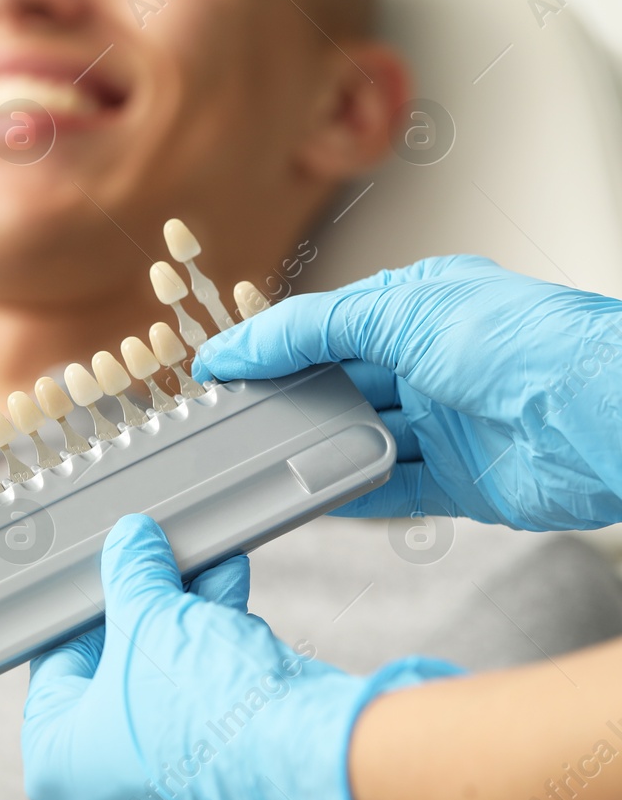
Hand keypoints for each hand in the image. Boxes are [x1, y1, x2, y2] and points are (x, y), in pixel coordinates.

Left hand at [22, 514, 455, 799]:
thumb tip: (129, 546)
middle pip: (118, 676)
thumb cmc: (210, 715)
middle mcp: (104, 799)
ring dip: (192, 625)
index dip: (87, 609)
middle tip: (161, 564)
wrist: (316, 766)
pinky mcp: (224, 799)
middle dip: (151, 610)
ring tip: (209, 573)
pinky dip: (220, 663)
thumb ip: (131, 573)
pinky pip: (208, 716)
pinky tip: (234, 610)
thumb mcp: (151, 615)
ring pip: (168, 690)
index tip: (109, 575)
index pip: (56, 667)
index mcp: (56, 766)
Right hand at [193, 255, 621, 530]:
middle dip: (286, 401)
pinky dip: (346, 490)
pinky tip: (308, 492)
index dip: (269, 346)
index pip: (325, 326)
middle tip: (230, 418)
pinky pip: (387, 487)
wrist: (603, 418)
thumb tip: (243, 342)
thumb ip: (313, 328)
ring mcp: (445, 424)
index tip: (217, 369)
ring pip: (357, 437)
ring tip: (260, 456)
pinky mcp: (460, 481)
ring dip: (314, 447)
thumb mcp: (402, 312)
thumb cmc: (528, 344)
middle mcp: (431, 363)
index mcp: (420, 307)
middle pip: (337, 386)